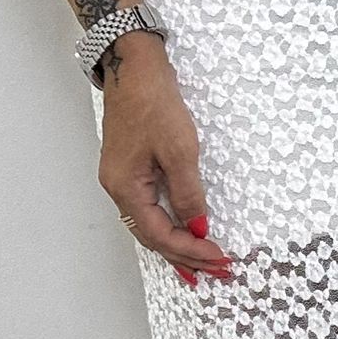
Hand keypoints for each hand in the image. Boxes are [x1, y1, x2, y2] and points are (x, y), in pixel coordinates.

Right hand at [96, 33, 233, 286]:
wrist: (133, 67)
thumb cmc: (154, 102)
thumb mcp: (179, 149)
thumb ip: (189, 192)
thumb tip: (199, 226)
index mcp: (125, 188)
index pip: (160, 235)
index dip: (190, 250)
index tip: (219, 258)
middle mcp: (118, 189)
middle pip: (153, 236)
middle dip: (185, 257)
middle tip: (217, 271)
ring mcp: (122, 180)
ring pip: (150, 225)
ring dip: (178, 245)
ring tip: (202, 266)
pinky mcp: (130, 169)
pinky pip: (149, 209)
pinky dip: (169, 226)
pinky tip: (182, 233)